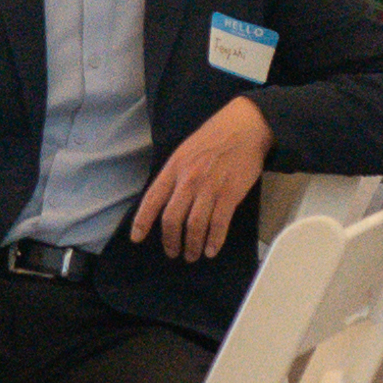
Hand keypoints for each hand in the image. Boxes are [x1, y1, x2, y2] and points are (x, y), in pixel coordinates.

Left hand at [132, 96, 274, 260]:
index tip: (137, 238)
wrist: (245, 126)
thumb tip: (165, 201)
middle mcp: (189, 179)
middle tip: (173, 252)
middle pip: (172, 218)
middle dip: (170, 241)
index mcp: (174, 167)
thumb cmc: (214, 138)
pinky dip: (214, 241)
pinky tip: (211, 250)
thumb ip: (174, 175)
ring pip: (195, 225)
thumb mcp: (185, 151)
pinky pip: (219, 223)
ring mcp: (210, 187)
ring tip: (192, 255)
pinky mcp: (230, 194)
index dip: (142, 221)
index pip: (152, 199)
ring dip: (192, 245)